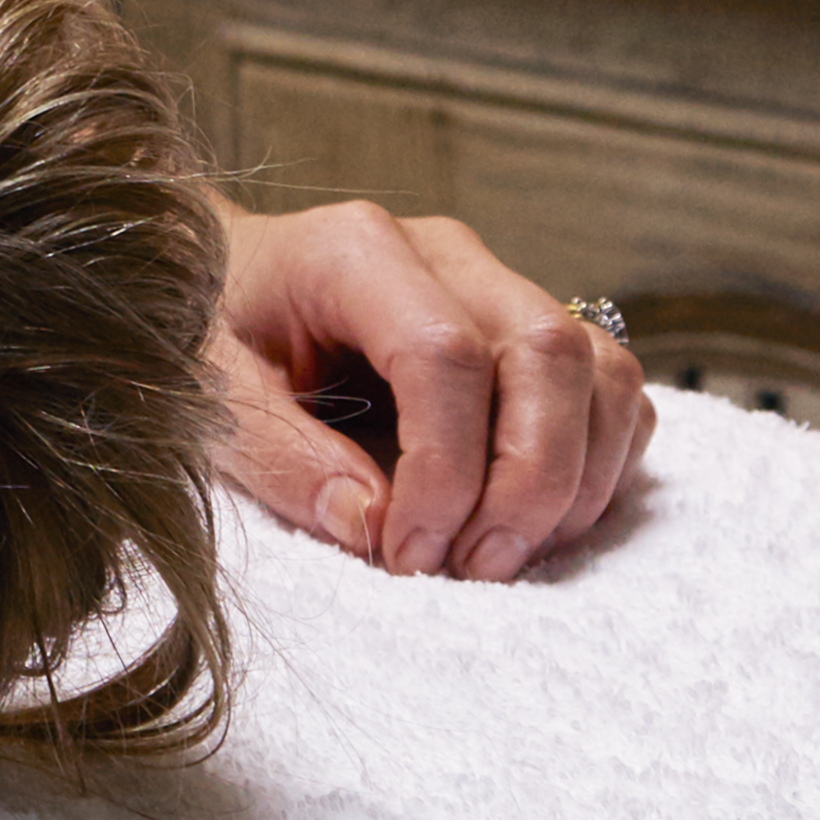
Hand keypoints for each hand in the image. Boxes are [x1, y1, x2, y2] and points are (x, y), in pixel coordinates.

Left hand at [198, 198, 650, 579]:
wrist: (219, 286)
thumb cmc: (209, 334)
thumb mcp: (207, 395)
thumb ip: (282, 456)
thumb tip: (373, 523)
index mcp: (356, 251)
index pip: (446, 354)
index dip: (447, 470)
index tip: (409, 554)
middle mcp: (447, 254)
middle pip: (548, 354)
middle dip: (529, 483)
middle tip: (473, 569)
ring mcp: (500, 285)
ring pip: (600, 371)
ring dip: (575, 481)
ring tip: (500, 557)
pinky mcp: (532, 330)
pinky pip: (612, 391)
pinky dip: (596, 467)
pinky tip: (533, 524)